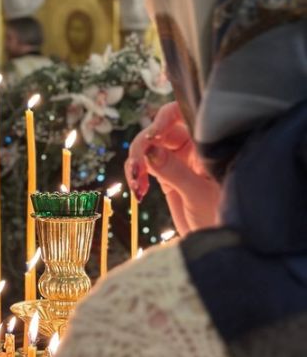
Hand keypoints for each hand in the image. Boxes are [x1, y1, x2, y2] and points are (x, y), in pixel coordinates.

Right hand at [125, 102, 220, 235]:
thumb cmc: (220, 217)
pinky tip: (138, 191)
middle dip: (142, 148)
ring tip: (136, 186)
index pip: (182, 114)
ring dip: (135, 163)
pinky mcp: (167, 174)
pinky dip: (135, 174)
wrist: (217, 243)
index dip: (164, 118)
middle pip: (158, 131)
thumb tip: (149, 148)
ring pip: (147, 148)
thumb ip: (174, 170)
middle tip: (136, 170)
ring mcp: (179, 159)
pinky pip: (144, 165)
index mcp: (208, 142)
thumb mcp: (198, 194)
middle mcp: (193, 145)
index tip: (153, 135)